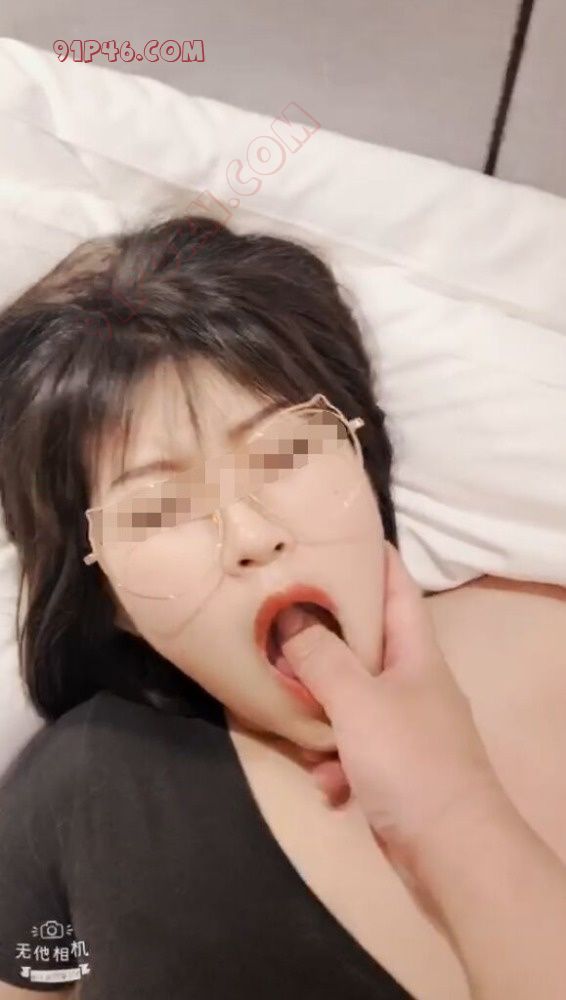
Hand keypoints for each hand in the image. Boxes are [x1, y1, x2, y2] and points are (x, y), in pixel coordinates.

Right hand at [278, 542, 502, 883]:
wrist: (452, 854)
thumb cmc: (410, 762)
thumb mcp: (359, 701)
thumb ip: (321, 657)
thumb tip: (289, 615)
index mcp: (416, 653)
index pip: (396, 587)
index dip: (371, 556)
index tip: (334, 533)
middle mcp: (413, 683)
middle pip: (365, 642)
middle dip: (324, 631)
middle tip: (278, 611)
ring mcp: (405, 727)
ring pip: (351, 698)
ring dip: (319, 706)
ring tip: (284, 706)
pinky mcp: (394, 769)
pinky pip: (352, 750)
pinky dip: (335, 762)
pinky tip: (324, 784)